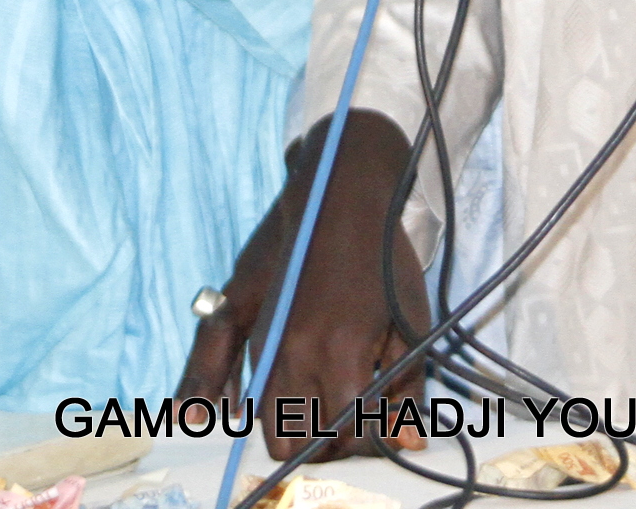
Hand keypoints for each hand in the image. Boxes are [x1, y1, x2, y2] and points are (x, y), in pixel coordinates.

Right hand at [178, 112, 430, 460]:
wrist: (341, 190)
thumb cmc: (384, 254)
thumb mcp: (412, 321)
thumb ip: (406, 387)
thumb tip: (408, 442)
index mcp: (340, 355)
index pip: (344, 436)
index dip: (368, 442)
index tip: (384, 429)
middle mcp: (293, 355)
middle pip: (298, 440)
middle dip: (328, 444)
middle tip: (353, 423)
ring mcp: (262, 337)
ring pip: (264, 422)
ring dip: (291, 428)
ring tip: (322, 408)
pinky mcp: (242, 318)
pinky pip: (223, 375)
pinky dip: (230, 400)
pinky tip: (237, 408)